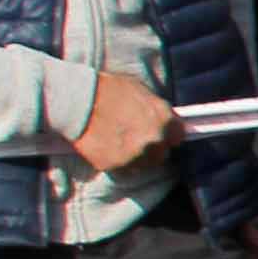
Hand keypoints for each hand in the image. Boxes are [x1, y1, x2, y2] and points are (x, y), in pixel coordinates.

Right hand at [61, 70, 179, 174]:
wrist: (79, 101)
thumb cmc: (109, 90)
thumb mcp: (141, 91)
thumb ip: (157, 110)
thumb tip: (166, 120)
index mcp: (164, 120)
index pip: (178, 137)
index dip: (168, 135)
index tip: (160, 135)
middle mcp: (154, 140)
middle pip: (161, 154)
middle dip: (151, 148)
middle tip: (133, 139)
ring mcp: (136, 155)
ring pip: (141, 165)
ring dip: (134, 158)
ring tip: (117, 142)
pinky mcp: (115, 166)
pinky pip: (121, 168)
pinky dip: (115, 161)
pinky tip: (105, 147)